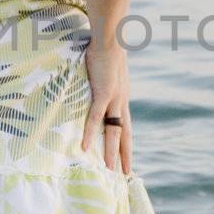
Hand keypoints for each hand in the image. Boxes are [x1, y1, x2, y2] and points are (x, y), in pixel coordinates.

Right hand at [81, 42, 132, 174]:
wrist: (111, 38)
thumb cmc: (106, 49)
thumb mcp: (108, 70)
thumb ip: (104, 81)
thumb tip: (97, 81)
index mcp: (122, 98)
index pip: (126, 126)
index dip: (127, 144)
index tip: (127, 160)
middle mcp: (121, 102)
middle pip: (125, 135)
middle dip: (126, 155)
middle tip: (125, 175)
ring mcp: (114, 99)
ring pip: (114, 132)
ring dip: (111, 152)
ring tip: (111, 171)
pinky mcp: (103, 93)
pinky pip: (95, 118)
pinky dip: (90, 133)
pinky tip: (85, 148)